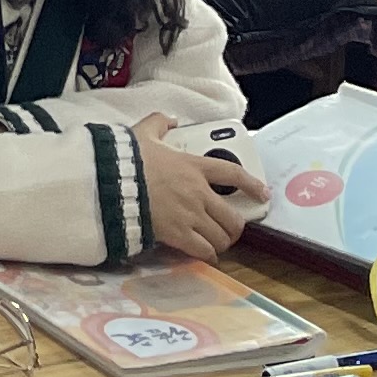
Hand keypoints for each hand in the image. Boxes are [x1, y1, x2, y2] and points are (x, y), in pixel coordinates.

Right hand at [132, 114, 268, 261]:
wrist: (113, 184)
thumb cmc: (127, 160)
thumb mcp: (144, 134)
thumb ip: (159, 124)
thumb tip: (168, 120)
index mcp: (193, 166)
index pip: (232, 174)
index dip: (251, 184)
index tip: (262, 192)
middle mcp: (198, 193)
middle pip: (232, 216)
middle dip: (236, 226)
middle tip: (231, 229)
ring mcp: (190, 215)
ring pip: (222, 236)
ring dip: (222, 242)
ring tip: (217, 243)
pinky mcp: (178, 235)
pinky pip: (204, 251)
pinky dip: (208, 255)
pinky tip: (206, 255)